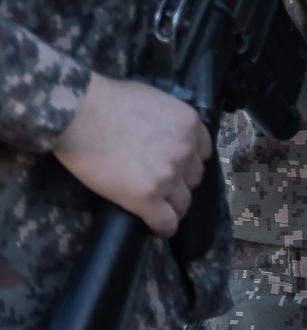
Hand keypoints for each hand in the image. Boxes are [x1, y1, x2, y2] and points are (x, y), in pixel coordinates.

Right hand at [53, 74, 212, 237]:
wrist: (82, 114)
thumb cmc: (108, 100)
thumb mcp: (155, 100)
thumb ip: (168, 121)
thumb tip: (163, 132)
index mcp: (190, 124)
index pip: (202, 153)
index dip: (188, 164)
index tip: (176, 170)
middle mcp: (186, 150)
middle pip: (193, 178)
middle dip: (179, 183)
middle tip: (160, 187)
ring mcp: (169, 175)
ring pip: (182, 202)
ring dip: (171, 207)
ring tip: (158, 210)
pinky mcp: (147, 197)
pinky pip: (165, 222)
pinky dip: (163, 227)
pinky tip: (156, 228)